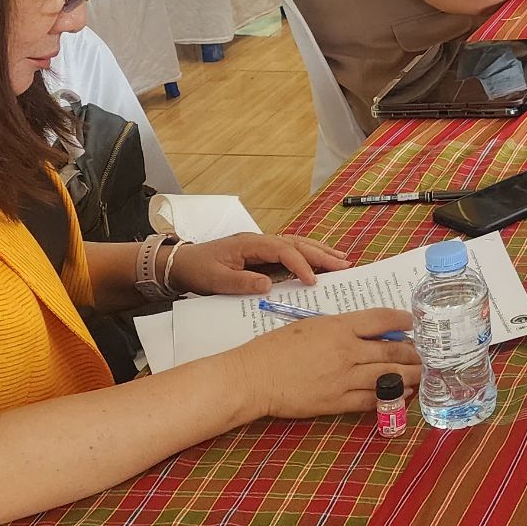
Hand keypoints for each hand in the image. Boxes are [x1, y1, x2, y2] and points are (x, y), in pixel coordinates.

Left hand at [169, 232, 352, 296]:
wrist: (180, 263)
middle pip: (297, 243)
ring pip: (296, 244)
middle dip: (321, 254)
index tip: (313, 281)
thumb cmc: (197, 270)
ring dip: (319, 251)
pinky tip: (320, 260)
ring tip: (342, 259)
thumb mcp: (216, 280)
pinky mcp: (261, 253)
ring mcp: (261, 245)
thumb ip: (242, 282)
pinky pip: (290, 251)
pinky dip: (307, 254)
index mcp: (250, 244)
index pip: (284, 251)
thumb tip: (270, 284)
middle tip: (345, 264)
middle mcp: (260, 241)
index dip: (301, 264)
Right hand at [229, 308, 419, 420]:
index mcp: (338, 326)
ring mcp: (343, 378)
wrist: (254, 377)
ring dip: (410, 375)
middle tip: (425, 353)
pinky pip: (372, 400)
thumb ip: (340, 327)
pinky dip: (391, 397)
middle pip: (392, 350)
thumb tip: (367, 332)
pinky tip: (402, 394)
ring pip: (388, 376)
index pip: (381, 319)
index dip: (403, 320)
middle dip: (413, 352)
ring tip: (422, 374)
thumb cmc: (276, 347)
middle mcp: (346, 351)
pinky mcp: (337, 402)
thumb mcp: (311, 326)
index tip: (414, 323)